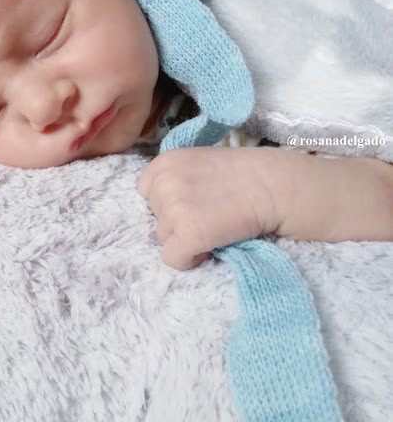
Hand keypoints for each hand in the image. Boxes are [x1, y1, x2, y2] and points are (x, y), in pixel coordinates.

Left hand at [138, 147, 279, 269]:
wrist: (275, 187)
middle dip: (178, 221)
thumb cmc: (245, 175)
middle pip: (155, 217)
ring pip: (163, 239)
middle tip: (211, 215)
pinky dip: (190, 259)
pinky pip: (172, 259)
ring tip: (215, 228)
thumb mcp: (200, 163)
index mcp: (165, 162)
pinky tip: (211, 246)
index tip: (195, 203)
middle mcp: (163, 183)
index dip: (169, 203)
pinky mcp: (187, 234)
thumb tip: (163, 208)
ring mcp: (173, 209)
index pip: (147, 192)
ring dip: (185, 239)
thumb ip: (177, 179)